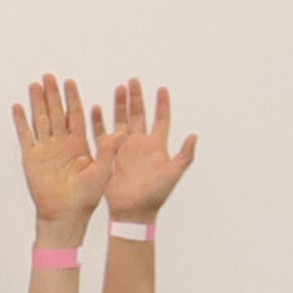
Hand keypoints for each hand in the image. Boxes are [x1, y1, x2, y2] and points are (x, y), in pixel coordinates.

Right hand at [17, 74, 107, 237]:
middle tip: (49, 76)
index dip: (72, 98)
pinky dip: (21, 121)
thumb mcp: (103, 172)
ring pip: (40, 120)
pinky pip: (26, 135)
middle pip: (56, 112)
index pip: (75, 115)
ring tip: (34, 84)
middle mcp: (62, 144)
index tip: (69, 82)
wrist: (66, 216)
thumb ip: (109, 151)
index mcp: (79, 144)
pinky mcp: (31, 158)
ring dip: (37, 102)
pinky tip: (18, 106)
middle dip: (53, 94)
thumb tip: (120, 133)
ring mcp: (45, 150)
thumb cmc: (86, 198)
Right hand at [97, 80, 193, 219]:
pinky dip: (100, 122)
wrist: (134, 211)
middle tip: (133, 81)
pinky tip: (97, 109)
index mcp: (156, 146)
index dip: (162, 104)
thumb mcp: (173, 173)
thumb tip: (195, 136)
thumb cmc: (155, 195)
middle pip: (139, 115)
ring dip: (120, 105)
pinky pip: (103, 135)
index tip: (161, 88)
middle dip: (136, 98)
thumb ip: (185, 154)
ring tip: (118, 89)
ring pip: (121, 121)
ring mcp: (124, 149)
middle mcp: (140, 144)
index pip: (161, 119)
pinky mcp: (110, 155)